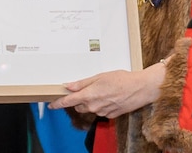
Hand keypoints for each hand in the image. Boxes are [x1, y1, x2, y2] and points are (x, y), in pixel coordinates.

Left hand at [48, 62, 165, 118]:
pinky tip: (110, 97)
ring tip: (103, 91)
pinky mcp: (110, 115)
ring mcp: (102, 112)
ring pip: (90, 109)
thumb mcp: (99, 76)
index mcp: (89, 95)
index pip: (68, 102)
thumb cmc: (121, 79)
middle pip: (79, 105)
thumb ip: (82, 83)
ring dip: (91, 102)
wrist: (140, 88)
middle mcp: (94, 106)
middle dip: (79, 99)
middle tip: (88, 89)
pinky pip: (100, 111)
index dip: (58, 103)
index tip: (52, 104)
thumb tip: (68, 86)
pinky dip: (101, 105)